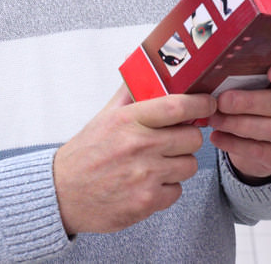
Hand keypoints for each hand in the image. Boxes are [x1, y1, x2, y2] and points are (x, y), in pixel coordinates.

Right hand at [53, 84, 216, 234]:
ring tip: (159, 163)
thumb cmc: (86, 153)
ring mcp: (144, 175)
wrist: (62, 193)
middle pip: (192, 138)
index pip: (176, 107)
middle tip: (175, 140)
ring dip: (179, 164)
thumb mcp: (105, 116)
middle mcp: (138, 145)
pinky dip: (167, 189)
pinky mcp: (146, 201)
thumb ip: (130, 93)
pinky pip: (177, 191)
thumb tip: (144, 67)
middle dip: (187, 138)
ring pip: (189, 165)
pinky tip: (149, 183)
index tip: (208, 103)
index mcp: (128, 120)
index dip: (199, 104)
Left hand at [207, 61, 270, 182]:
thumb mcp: (254, 90)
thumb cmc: (252, 106)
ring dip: (238, 124)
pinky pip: (259, 150)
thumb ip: (245, 81)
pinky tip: (216, 137)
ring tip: (215, 119)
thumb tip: (216, 77)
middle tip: (222, 101)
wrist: (259, 145)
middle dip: (249, 102)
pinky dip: (234, 144)